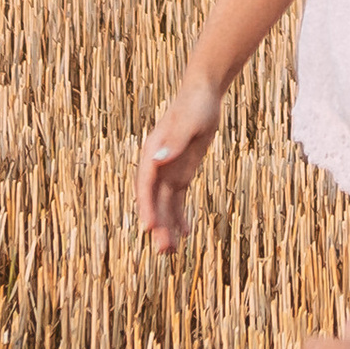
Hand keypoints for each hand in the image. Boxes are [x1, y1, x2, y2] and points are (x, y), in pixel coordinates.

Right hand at [137, 74, 223, 251]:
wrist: (203, 95)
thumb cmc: (196, 105)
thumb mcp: (190, 122)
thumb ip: (175, 141)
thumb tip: (159, 159)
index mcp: (152, 153)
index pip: (145, 185)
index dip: (146, 207)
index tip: (149, 228)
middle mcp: (155, 166)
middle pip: (153, 201)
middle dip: (157, 226)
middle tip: (164, 252)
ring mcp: (167, 171)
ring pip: (164, 205)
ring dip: (167, 227)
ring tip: (172, 252)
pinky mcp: (180, 174)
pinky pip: (177, 200)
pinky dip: (180, 217)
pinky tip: (186, 234)